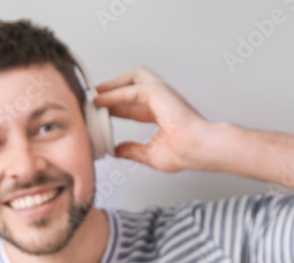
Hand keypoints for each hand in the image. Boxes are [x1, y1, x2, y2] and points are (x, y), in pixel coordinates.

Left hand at [94, 67, 209, 172]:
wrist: (198, 149)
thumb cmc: (185, 153)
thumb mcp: (150, 155)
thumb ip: (133, 150)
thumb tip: (116, 151)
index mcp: (163, 113)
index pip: (134, 106)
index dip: (115, 107)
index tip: (100, 112)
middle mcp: (163, 100)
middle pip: (134, 84)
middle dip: (113, 88)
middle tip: (95, 97)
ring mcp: (162, 93)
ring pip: (134, 76)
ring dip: (114, 83)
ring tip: (96, 93)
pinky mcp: (158, 92)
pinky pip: (131, 88)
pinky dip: (114, 94)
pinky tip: (101, 101)